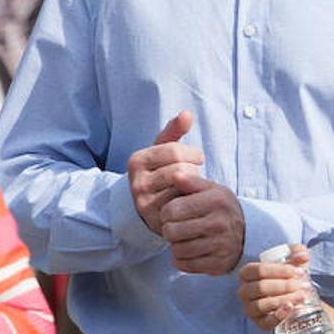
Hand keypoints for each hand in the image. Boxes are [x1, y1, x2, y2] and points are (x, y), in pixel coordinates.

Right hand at [127, 111, 202, 234]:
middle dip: (193, 170)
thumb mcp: (164, 150)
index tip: (197, 158)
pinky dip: (191, 201)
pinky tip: (190, 199)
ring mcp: (145, 203)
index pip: (174, 151)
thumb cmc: (161, 170)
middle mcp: (137, 182)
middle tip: (194, 173)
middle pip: (180, 170)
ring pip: (182, 189)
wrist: (150, 204)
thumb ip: (175, 130)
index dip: (192, 153)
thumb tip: (187, 113)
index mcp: (137, 161)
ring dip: (193, 186)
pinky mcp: (156, 219)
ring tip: (190, 185)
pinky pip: (184, 206)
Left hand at [159, 168, 245, 274]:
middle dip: (169, 229)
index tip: (172, 213)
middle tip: (175, 227)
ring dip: (175, 245)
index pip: (172, 210)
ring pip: (176, 249)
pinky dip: (181, 259)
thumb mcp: (211, 190)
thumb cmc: (221, 209)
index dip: (166, 212)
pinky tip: (188, 250)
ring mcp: (220, 245)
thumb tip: (174, 175)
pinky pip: (184, 264)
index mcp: (216, 201)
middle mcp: (220, 223)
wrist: (247, 234)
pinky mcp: (217, 264)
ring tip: (183, 238)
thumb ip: (191, 181)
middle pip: (171, 231)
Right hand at [237, 245, 312, 330]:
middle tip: (304, 284)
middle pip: (261, 287)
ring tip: (302, 296)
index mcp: (247, 273)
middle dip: (284, 285)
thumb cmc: (288, 276)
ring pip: (262, 305)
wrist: (294, 297)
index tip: (299, 271)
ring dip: (283, 299)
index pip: (258, 270)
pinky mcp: (259, 323)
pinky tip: (291, 308)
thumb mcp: (292, 262)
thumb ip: (298, 254)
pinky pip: (265, 323)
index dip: (279, 270)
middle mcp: (244, 291)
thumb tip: (304, 255)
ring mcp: (250, 309)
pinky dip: (278, 316)